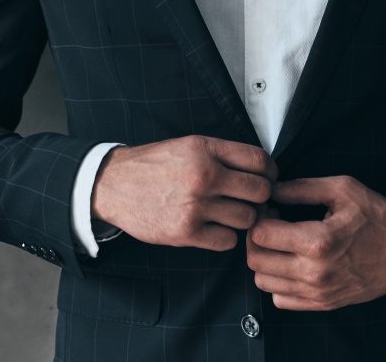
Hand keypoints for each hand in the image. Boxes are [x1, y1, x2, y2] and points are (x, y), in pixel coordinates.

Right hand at [91, 135, 278, 250]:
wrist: (115, 184)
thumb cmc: (154, 165)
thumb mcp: (189, 145)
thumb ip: (223, 154)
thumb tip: (261, 170)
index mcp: (205, 149)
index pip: (259, 160)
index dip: (269, 171)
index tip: (267, 177)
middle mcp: (203, 175)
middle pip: (259, 191)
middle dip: (260, 197)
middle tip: (251, 199)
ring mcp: (195, 206)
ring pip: (247, 218)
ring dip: (243, 218)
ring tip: (230, 212)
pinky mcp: (186, 232)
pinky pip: (227, 240)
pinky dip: (226, 236)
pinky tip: (215, 226)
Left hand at [246, 176, 385, 310]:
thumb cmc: (377, 218)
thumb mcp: (342, 189)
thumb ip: (302, 188)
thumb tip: (273, 190)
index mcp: (319, 242)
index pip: (262, 235)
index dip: (259, 216)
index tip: (270, 206)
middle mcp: (315, 273)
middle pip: (256, 260)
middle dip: (257, 237)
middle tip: (272, 221)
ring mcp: (318, 293)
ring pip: (264, 282)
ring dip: (265, 259)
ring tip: (282, 241)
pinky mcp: (323, 304)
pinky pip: (281, 299)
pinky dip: (277, 281)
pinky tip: (291, 260)